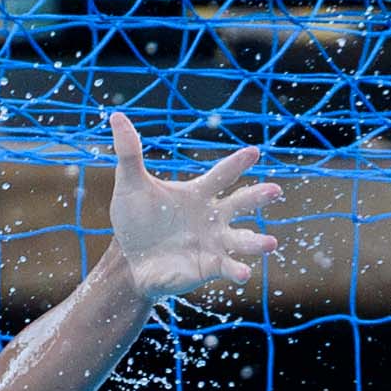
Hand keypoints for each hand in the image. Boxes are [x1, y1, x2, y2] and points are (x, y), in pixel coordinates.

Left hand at [102, 112, 279, 300]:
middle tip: (274, 190)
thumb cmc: (136, 220)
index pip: (222, 175)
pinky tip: (244, 274)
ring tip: (271, 243)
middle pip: (241, 204)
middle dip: (258, 197)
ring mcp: (214, 242)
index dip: (237, 164)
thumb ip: (129, 153)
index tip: (253, 152)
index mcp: (199, 194)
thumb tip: (116, 116)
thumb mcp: (130, 185)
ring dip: (257, 242)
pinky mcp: (209, 266)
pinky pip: (227, 268)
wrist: (130, 260)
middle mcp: (213, 216)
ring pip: (243, 240)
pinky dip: (236, 271)